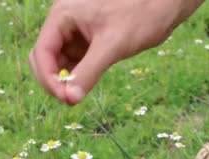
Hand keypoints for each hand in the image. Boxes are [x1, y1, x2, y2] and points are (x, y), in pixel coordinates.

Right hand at [29, 0, 203, 104]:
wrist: (167, 3)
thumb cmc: (141, 13)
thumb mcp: (113, 45)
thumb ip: (89, 71)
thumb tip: (70, 99)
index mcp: (64, 14)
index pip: (42, 52)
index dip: (48, 78)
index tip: (64, 98)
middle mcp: (66, 22)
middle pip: (45, 57)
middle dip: (54, 80)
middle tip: (71, 100)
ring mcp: (78, 31)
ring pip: (60, 62)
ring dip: (66, 80)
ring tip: (78, 96)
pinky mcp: (91, 40)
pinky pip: (76, 62)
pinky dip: (78, 76)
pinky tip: (86, 87)